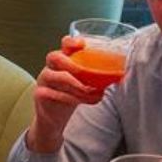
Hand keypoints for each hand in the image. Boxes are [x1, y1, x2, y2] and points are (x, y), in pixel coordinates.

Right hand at [27, 37, 100, 151]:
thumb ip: (95, 77)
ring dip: (77, 85)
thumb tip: (122, 76)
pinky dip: (71, 98)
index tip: (82, 44)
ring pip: (57, 77)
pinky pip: (53, 94)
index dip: (71, 42)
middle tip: (88, 73)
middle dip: (72, 64)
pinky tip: (84, 101)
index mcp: (63, 60)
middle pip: (54, 56)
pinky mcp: (40, 95)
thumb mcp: (82, 84)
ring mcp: (43, 80)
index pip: (64, 44)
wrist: (53, 120)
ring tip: (93, 93)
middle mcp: (50, 67)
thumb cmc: (70, 97)